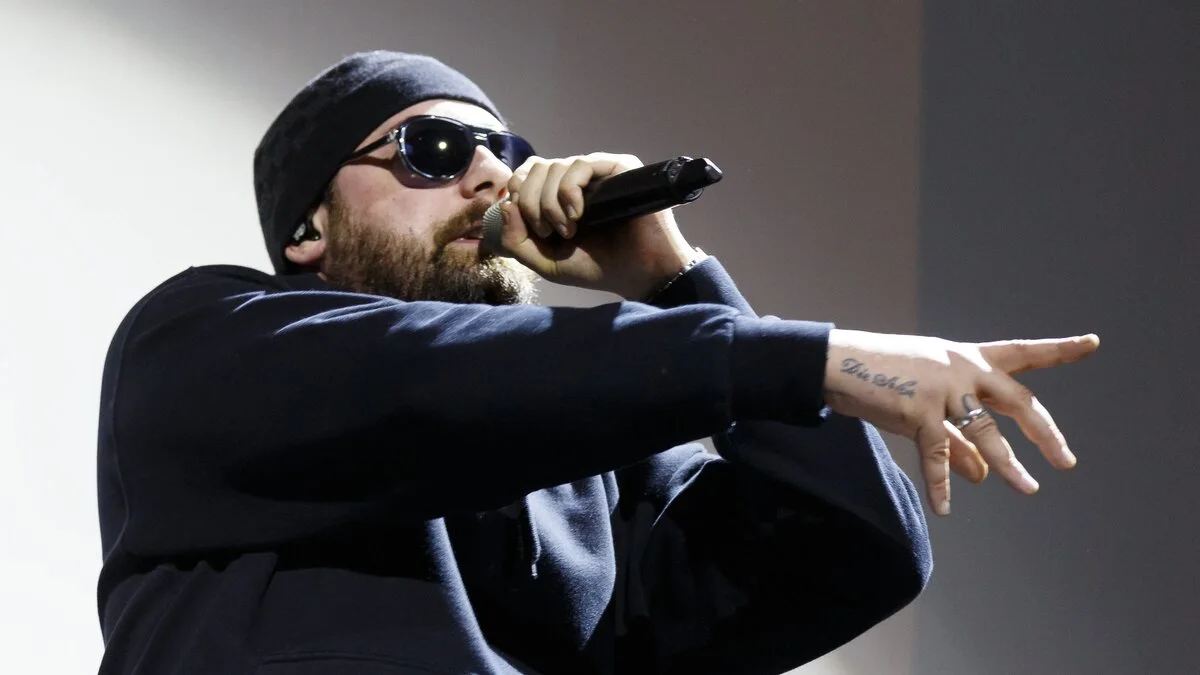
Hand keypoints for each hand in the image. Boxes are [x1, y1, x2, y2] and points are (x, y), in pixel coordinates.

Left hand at [492, 152, 699, 299]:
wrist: (637, 274)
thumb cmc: (596, 267)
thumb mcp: (545, 261)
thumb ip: (516, 240)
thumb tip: (505, 205)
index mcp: (557, 194)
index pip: (525, 174)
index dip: (519, 197)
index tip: (534, 229)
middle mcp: (576, 179)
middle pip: (535, 168)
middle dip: (531, 203)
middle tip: (549, 232)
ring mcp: (597, 172)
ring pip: (555, 166)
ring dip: (550, 203)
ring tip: (568, 230)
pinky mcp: (618, 168)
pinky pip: (580, 165)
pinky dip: (569, 191)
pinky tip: (577, 215)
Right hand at [822, 329, 1099, 515]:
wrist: (837, 362)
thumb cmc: (883, 376)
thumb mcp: (928, 401)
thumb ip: (960, 437)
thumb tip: (985, 475)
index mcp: (967, 357)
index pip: (1021, 353)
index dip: (1058, 350)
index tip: (1092, 343)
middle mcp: (961, 368)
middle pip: (1017, 400)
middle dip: (1044, 432)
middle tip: (1066, 460)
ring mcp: (941, 388)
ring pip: (984, 432)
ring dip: (1007, 464)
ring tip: (1028, 488)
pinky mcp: (917, 409)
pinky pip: (936, 455)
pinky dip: (941, 484)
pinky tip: (945, 509)